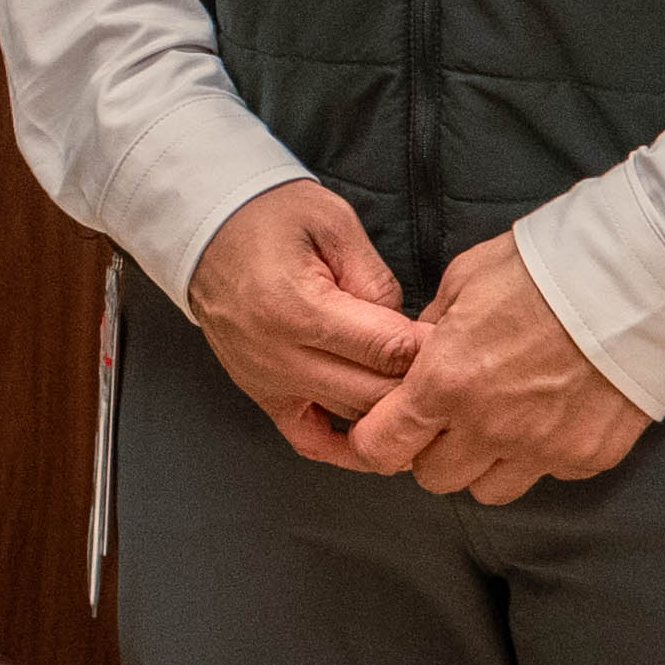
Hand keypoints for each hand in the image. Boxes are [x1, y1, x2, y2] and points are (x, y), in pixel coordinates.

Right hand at [187, 179, 428, 466]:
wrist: (205, 226)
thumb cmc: (269, 215)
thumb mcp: (332, 224)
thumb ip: (375, 281)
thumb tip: (407, 334)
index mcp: (299, 307)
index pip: (387, 350)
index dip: (431, 348)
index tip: (459, 340)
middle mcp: (279, 355)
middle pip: (375, 395)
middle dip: (421, 384)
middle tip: (451, 369)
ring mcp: (267, 381)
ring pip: (353, 421)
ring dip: (394, 412)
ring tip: (425, 395)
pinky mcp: (261, 394)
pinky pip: (310, 441)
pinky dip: (348, 448)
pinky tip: (379, 440)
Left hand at [347, 229, 647, 502]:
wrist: (635, 281)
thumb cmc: (542, 269)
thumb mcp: (463, 282)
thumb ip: (429, 330)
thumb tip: (415, 354)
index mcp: (445, 384)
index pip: (381, 448)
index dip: (377, 440)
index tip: (387, 425)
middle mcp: (488, 429)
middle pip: (433, 477)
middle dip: (432, 451)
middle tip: (448, 417)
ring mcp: (542, 450)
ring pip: (489, 489)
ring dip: (484, 463)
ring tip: (502, 420)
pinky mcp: (589, 458)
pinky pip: (547, 474)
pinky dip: (541, 454)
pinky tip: (553, 413)